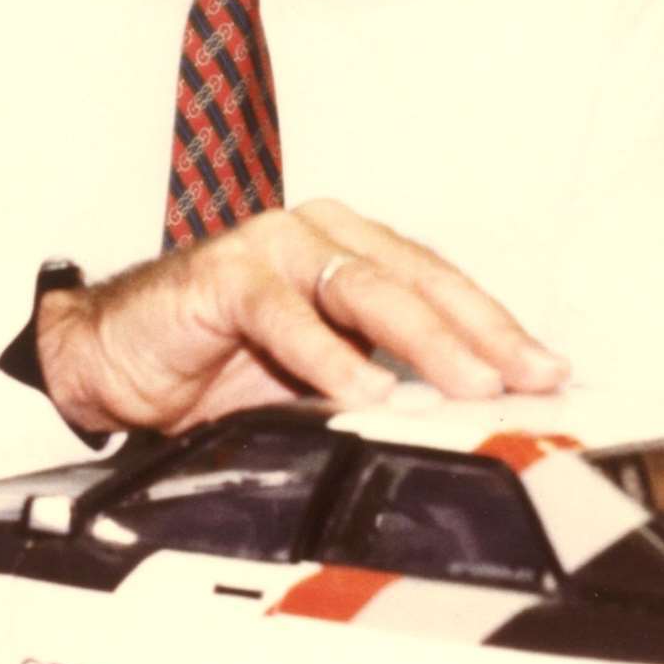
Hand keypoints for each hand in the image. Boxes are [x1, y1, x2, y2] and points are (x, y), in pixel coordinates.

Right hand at [32, 198, 566, 435]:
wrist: (112, 362)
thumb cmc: (218, 369)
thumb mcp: (316, 385)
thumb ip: (382, 387)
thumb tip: (471, 428)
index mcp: (353, 251)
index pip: (443, 285)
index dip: (499, 328)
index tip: (551, 374)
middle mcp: (320, 235)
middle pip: (418, 280)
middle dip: (481, 334)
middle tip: (526, 380)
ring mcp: (272, 246)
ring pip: (365, 287)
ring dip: (424, 341)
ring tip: (469, 385)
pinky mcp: (224, 274)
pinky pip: (285, 313)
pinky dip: (328, 356)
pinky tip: (365, 392)